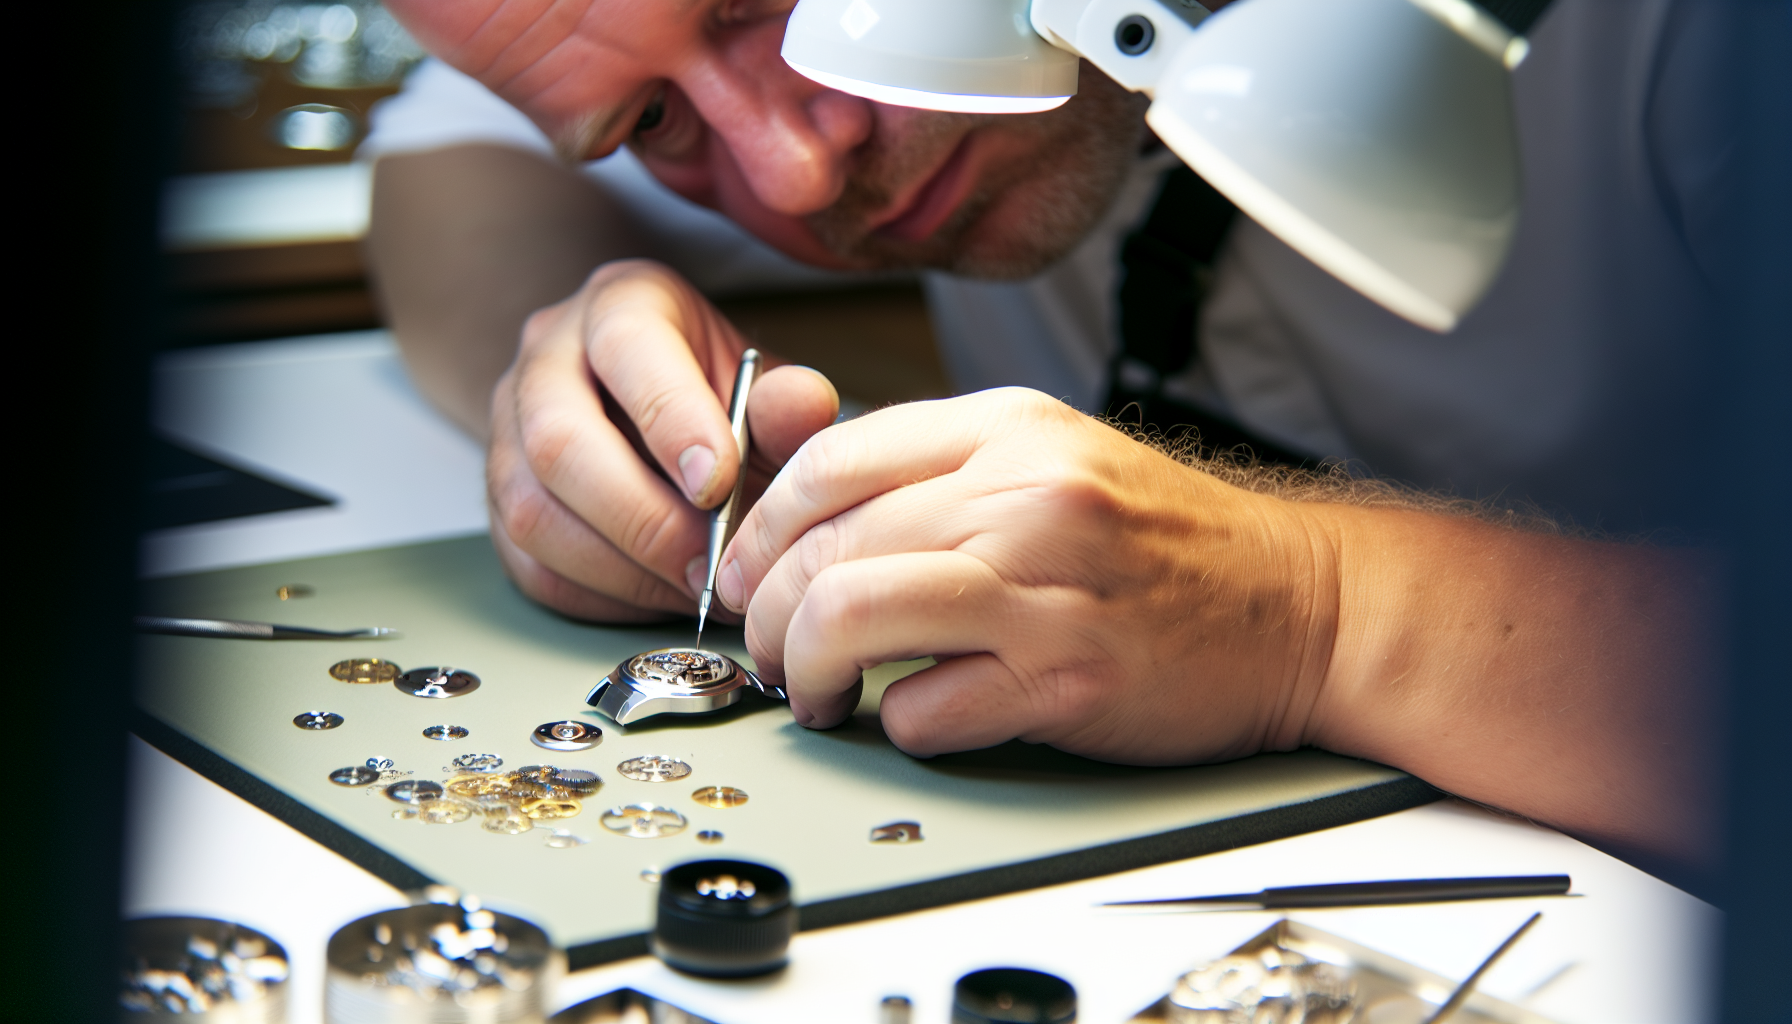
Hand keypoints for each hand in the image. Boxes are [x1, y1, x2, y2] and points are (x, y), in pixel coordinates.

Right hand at [487, 259, 838, 621]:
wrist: (661, 416)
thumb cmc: (717, 398)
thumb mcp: (765, 385)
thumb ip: (788, 400)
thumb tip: (802, 407)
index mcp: (619, 304)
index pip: (627, 346)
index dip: (672, 421)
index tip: (720, 486)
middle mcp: (547, 359)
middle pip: (558, 441)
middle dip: (643, 518)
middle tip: (710, 563)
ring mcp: (509, 432)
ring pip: (534, 513)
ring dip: (622, 569)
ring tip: (696, 586)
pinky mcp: (500, 503)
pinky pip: (533, 565)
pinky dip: (602, 595)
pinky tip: (659, 593)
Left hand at [716, 388, 1341, 762]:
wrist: (1298, 604)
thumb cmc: (1169, 543)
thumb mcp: (1055, 458)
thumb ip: (942, 468)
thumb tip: (813, 515)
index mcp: (1008, 430)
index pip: (828, 463)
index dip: (760, 528)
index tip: (747, 572)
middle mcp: (1023, 496)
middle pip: (824, 546)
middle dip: (767, 614)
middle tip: (772, 650)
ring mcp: (1047, 588)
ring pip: (849, 615)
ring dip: (805, 669)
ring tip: (815, 692)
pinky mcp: (1067, 679)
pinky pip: (924, 707)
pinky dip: (898, 721)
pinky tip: (916, 714)